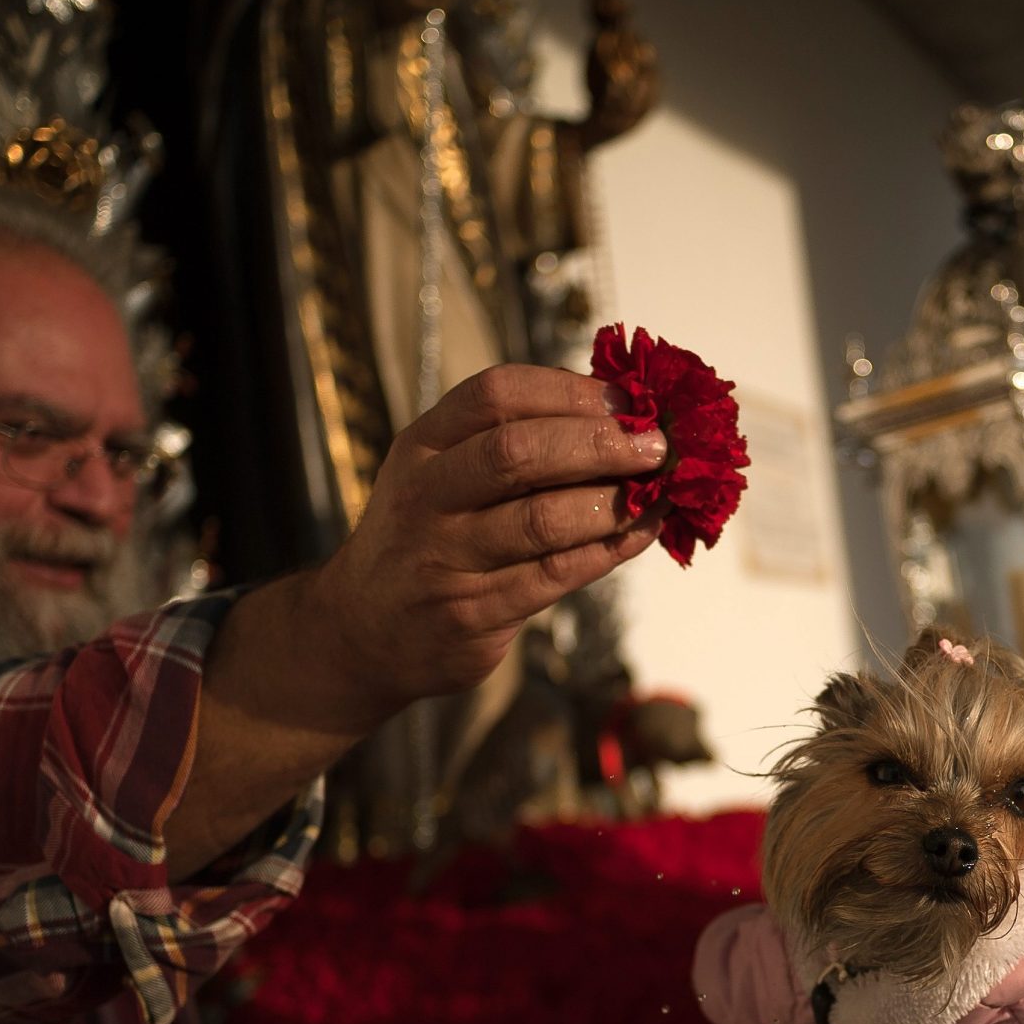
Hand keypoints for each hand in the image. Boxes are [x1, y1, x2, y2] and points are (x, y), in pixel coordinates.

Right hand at [300, 364, 664, 727]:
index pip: (495, 394)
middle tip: (656, 445)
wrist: (363, 631)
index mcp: (423, 445)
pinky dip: (609, 550)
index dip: (569, 391)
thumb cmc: (426, 538)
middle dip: (599, 443)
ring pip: (543, 519)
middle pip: (518, 452)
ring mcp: (445, 558)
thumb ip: (509, 442)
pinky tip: (640, 533)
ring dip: (614, 501)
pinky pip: (556, 575)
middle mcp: (426, 496)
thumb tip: (619, 414)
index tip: (625, 398)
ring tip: (660, 490)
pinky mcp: (473, 613)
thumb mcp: (441, 474)